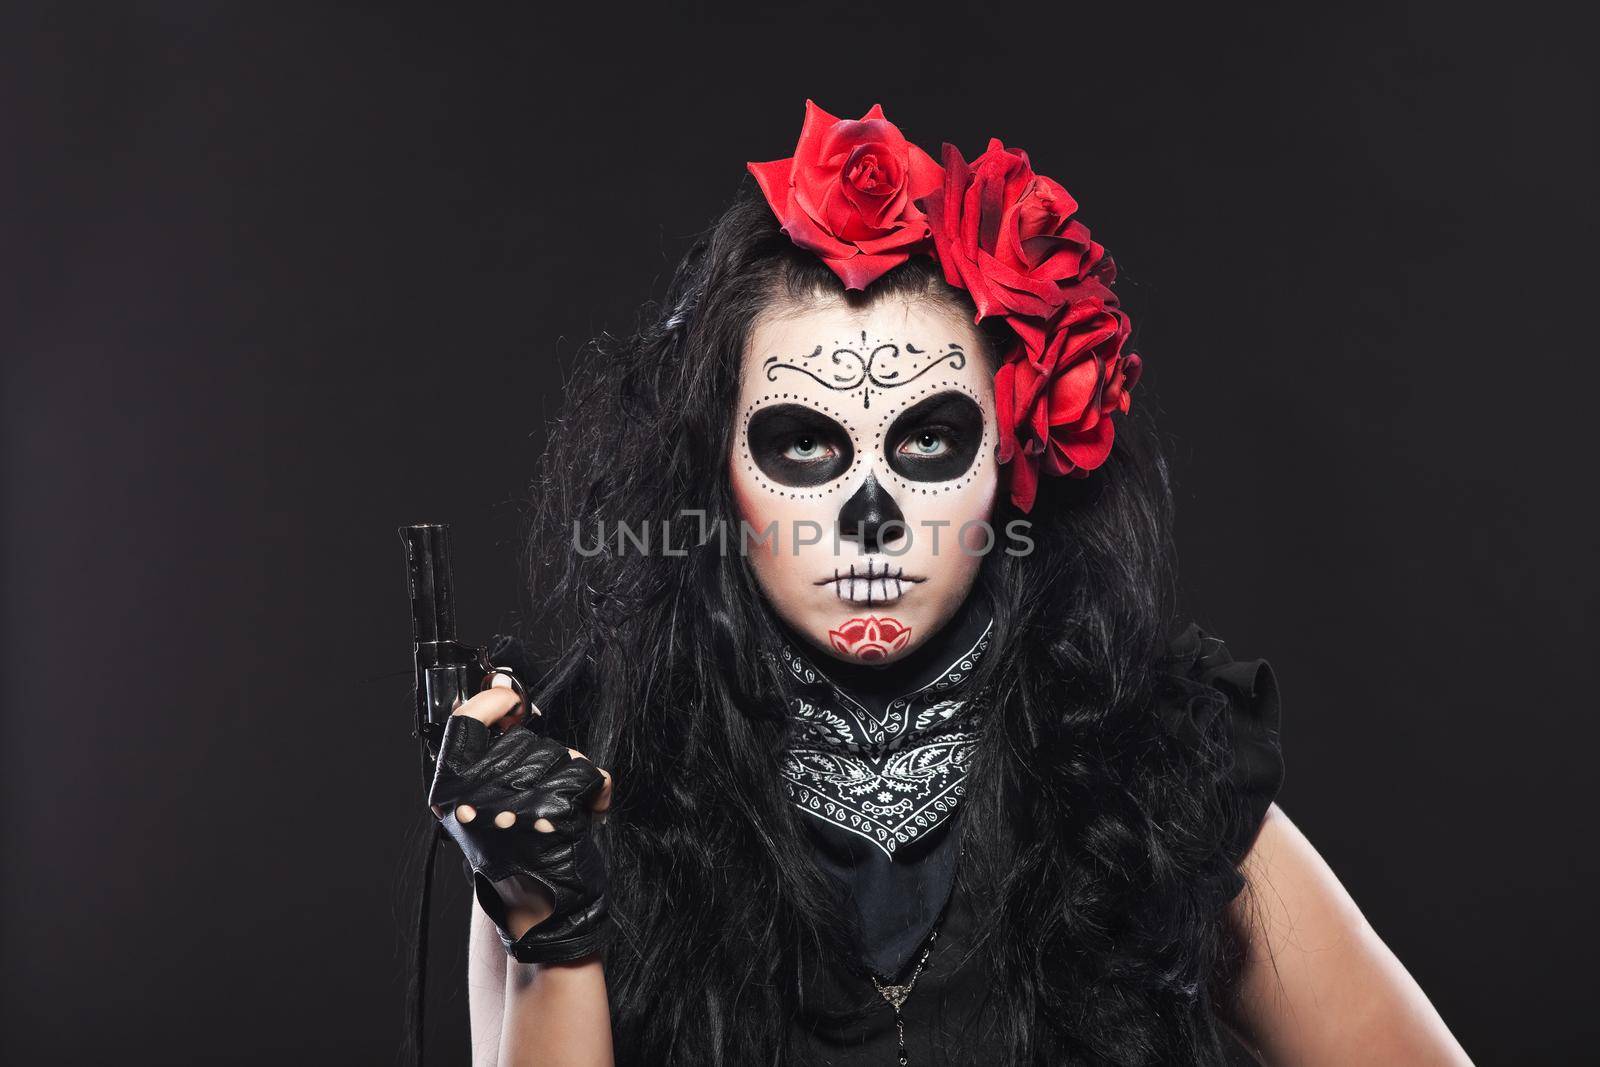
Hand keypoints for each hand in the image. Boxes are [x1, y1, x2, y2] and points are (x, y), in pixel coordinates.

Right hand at [427, 677, 614, 964]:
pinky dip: (595, 793)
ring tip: (553, 814)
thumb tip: (503, 683)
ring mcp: (516, 807)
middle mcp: (476, 799)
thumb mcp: (481, 798)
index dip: (494, 702)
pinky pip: (589, 775)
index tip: (513, 703)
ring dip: (568, 778)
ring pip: (560, 756)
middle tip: (536, 799)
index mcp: (450, 790)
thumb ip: (489, 744)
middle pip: (525, 739)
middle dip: (542, 760)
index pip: (465, 720)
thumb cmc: (511, 849)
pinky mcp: (556, 817)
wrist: (537, 908)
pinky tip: (583, 816)